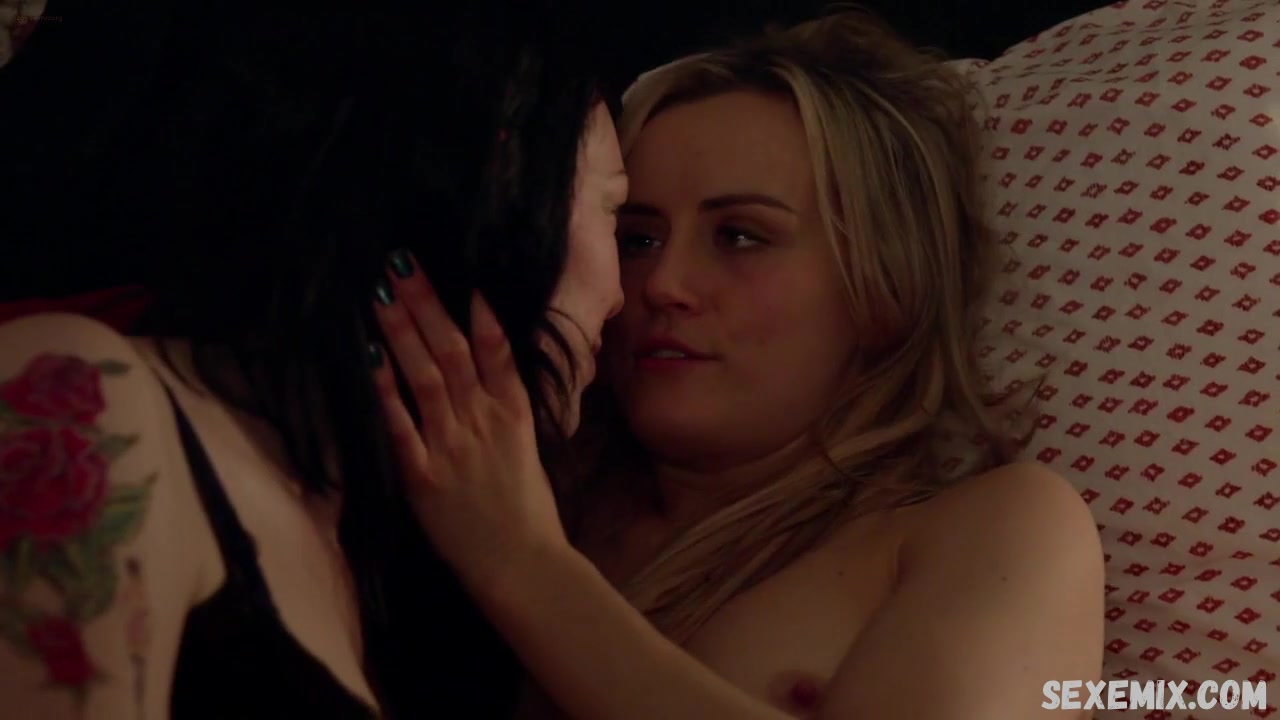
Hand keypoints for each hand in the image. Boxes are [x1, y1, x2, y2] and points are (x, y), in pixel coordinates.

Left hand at [369, 251, 567, 589]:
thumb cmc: (525, 513)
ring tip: (381, 292)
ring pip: (427, 376)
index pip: (498, 353)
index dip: (482, 313)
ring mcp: (453, 446)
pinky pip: (401, 424)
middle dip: (427, 304)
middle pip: (454, 351)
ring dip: (403, 331)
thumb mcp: (526, 452)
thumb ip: (506, 412)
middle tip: (401, 263)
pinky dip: (385, 388)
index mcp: (513, 415)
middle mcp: (483, 422)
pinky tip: (369, 356)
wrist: (521, 564)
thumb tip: (488, 375)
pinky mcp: (425, 475)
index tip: (464, 277)